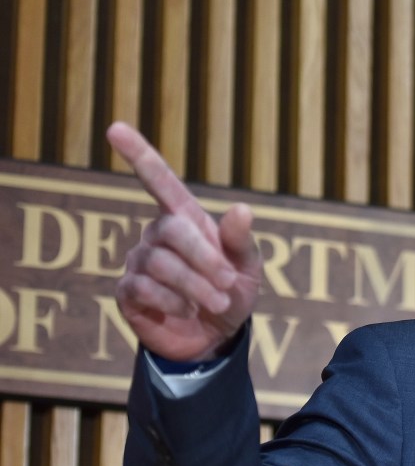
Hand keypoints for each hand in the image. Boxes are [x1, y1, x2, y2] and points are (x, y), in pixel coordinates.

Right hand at [108, 122, 262, 361]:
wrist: (216, 338)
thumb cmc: (231, 295)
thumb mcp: (248, 269)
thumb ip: (241, 241)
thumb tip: (242, 209)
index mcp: (187, 220)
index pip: (160, 182)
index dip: (139, 155)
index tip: (115, 128)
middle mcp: (157, 235)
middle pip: (171, 230)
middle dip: (204, 259)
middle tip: (227, 284)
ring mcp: (139, 262)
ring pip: (159, 263)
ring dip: (194, 285)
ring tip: (215, 302)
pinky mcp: (128, 292)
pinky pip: (143, 288)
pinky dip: (172, 301)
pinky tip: (185, 310)